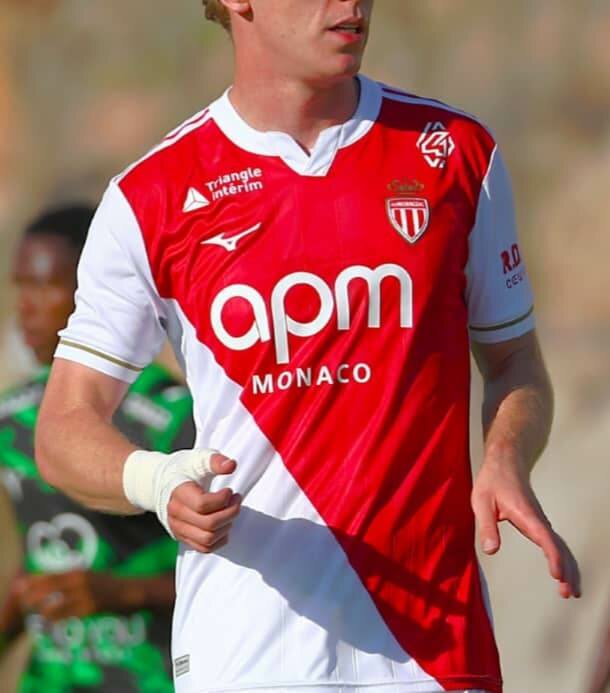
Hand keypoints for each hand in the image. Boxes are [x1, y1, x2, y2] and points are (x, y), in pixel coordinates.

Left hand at [14, 571, 120, 621]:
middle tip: (26, 602)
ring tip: (36, 614)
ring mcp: (86, 594)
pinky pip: (70, 614)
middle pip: (52, 586)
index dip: (36, 580)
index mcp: (80, 571)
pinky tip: (49, 623)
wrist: (131, 591)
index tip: (23, 585)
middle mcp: (82, 580)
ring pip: (59, 602)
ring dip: (44, 609)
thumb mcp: (91, 576)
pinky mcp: (92, 607)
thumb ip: (74, 578)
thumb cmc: (110, 584)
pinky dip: (57, 619)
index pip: (53, 574)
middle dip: (36, 593)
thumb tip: (53, 581)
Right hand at [167, 453, 241, 552]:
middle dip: (230, 512)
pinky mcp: (183, 537)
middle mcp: (175, 514)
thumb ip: (215, 461)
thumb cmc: (186, 469)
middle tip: (237, 499)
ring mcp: (178, 528)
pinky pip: (204, 548)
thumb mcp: (199, 458)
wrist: (165, 483)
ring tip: (231, 510)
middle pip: (208, 524)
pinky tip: (225, 523)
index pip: (202, 505)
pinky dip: (220, 539)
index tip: (230, 490)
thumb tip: (231, 465)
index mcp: (179, 493)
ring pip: (207, 539)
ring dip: (226, 526)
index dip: (222, 499)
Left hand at [472, 456, 580, 598]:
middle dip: (567, 570)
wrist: (504, 462)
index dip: (554, 558)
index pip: (545, 539)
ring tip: (570, 591)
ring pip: (559, 546)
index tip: (558, 575)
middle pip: (559, 547)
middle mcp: (537, 519)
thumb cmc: (492, 481)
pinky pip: (554, 543)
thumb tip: (491, 550)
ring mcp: (539, 521)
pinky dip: (561, 559)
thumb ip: (486, 526)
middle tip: (569, 594)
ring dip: (568, 568)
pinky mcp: (537, 523)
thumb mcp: (481, 502)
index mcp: (526, 514)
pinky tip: (562, 573)